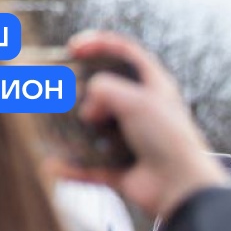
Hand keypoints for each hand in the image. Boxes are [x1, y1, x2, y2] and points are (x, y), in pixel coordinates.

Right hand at [59, 31, 227, 218]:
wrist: (181, 187)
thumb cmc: (167, 139)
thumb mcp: (134, 100)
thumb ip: (103, 90)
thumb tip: (87, 112)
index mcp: (155, 88)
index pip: (127, 54)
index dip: (100, 44)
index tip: (74, 47)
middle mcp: (144, 113)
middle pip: (105, 92)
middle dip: (78, 89)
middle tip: (59, 88)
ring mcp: (132, 142)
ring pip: (94, 131)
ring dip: (70, 128)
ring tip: (48, 122)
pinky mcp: (124, 171)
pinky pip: (91, 168)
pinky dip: (73, 169)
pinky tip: (53, 166)